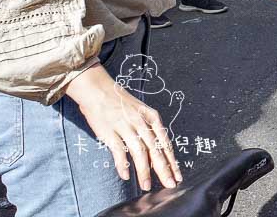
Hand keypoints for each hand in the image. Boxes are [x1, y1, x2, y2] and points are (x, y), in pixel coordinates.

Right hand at [66, 64, 180, 190]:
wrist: (98, 89)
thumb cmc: (120, 102)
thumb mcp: (141, 112)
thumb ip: (149, 130)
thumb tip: (156, 152)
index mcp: (152, 117)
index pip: (165, 142)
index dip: (172, 160)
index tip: (177, 175)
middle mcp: (141, 122)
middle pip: (156, 149)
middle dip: (164, 169)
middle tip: (170, 184)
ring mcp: (125, 127)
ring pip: (139, 152)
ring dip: (144, 171)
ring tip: (147, 185)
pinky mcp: (110, 131)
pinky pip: (118, 151)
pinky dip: (122, 165)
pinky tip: (126, 176)